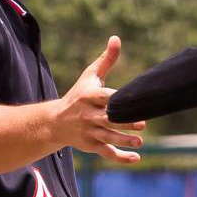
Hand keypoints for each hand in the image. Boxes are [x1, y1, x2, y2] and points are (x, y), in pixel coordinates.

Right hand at [56, 36, 145, 161]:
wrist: (55, 121)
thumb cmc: (78, 94)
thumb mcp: (89, 76)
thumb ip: (106, 60)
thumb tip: (116, 38)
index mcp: (89, 96)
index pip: (104, 97)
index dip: (116, 99)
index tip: (132, 100)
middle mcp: (88, 115)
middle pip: (107, 120)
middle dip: (123, 123)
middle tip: (141, 124)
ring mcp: (89, 132)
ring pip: (107, 138)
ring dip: (123, 141)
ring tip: (139, 142)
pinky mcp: (90, 145)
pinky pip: (106, 153)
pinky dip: (120, 157)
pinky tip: (135, 158)